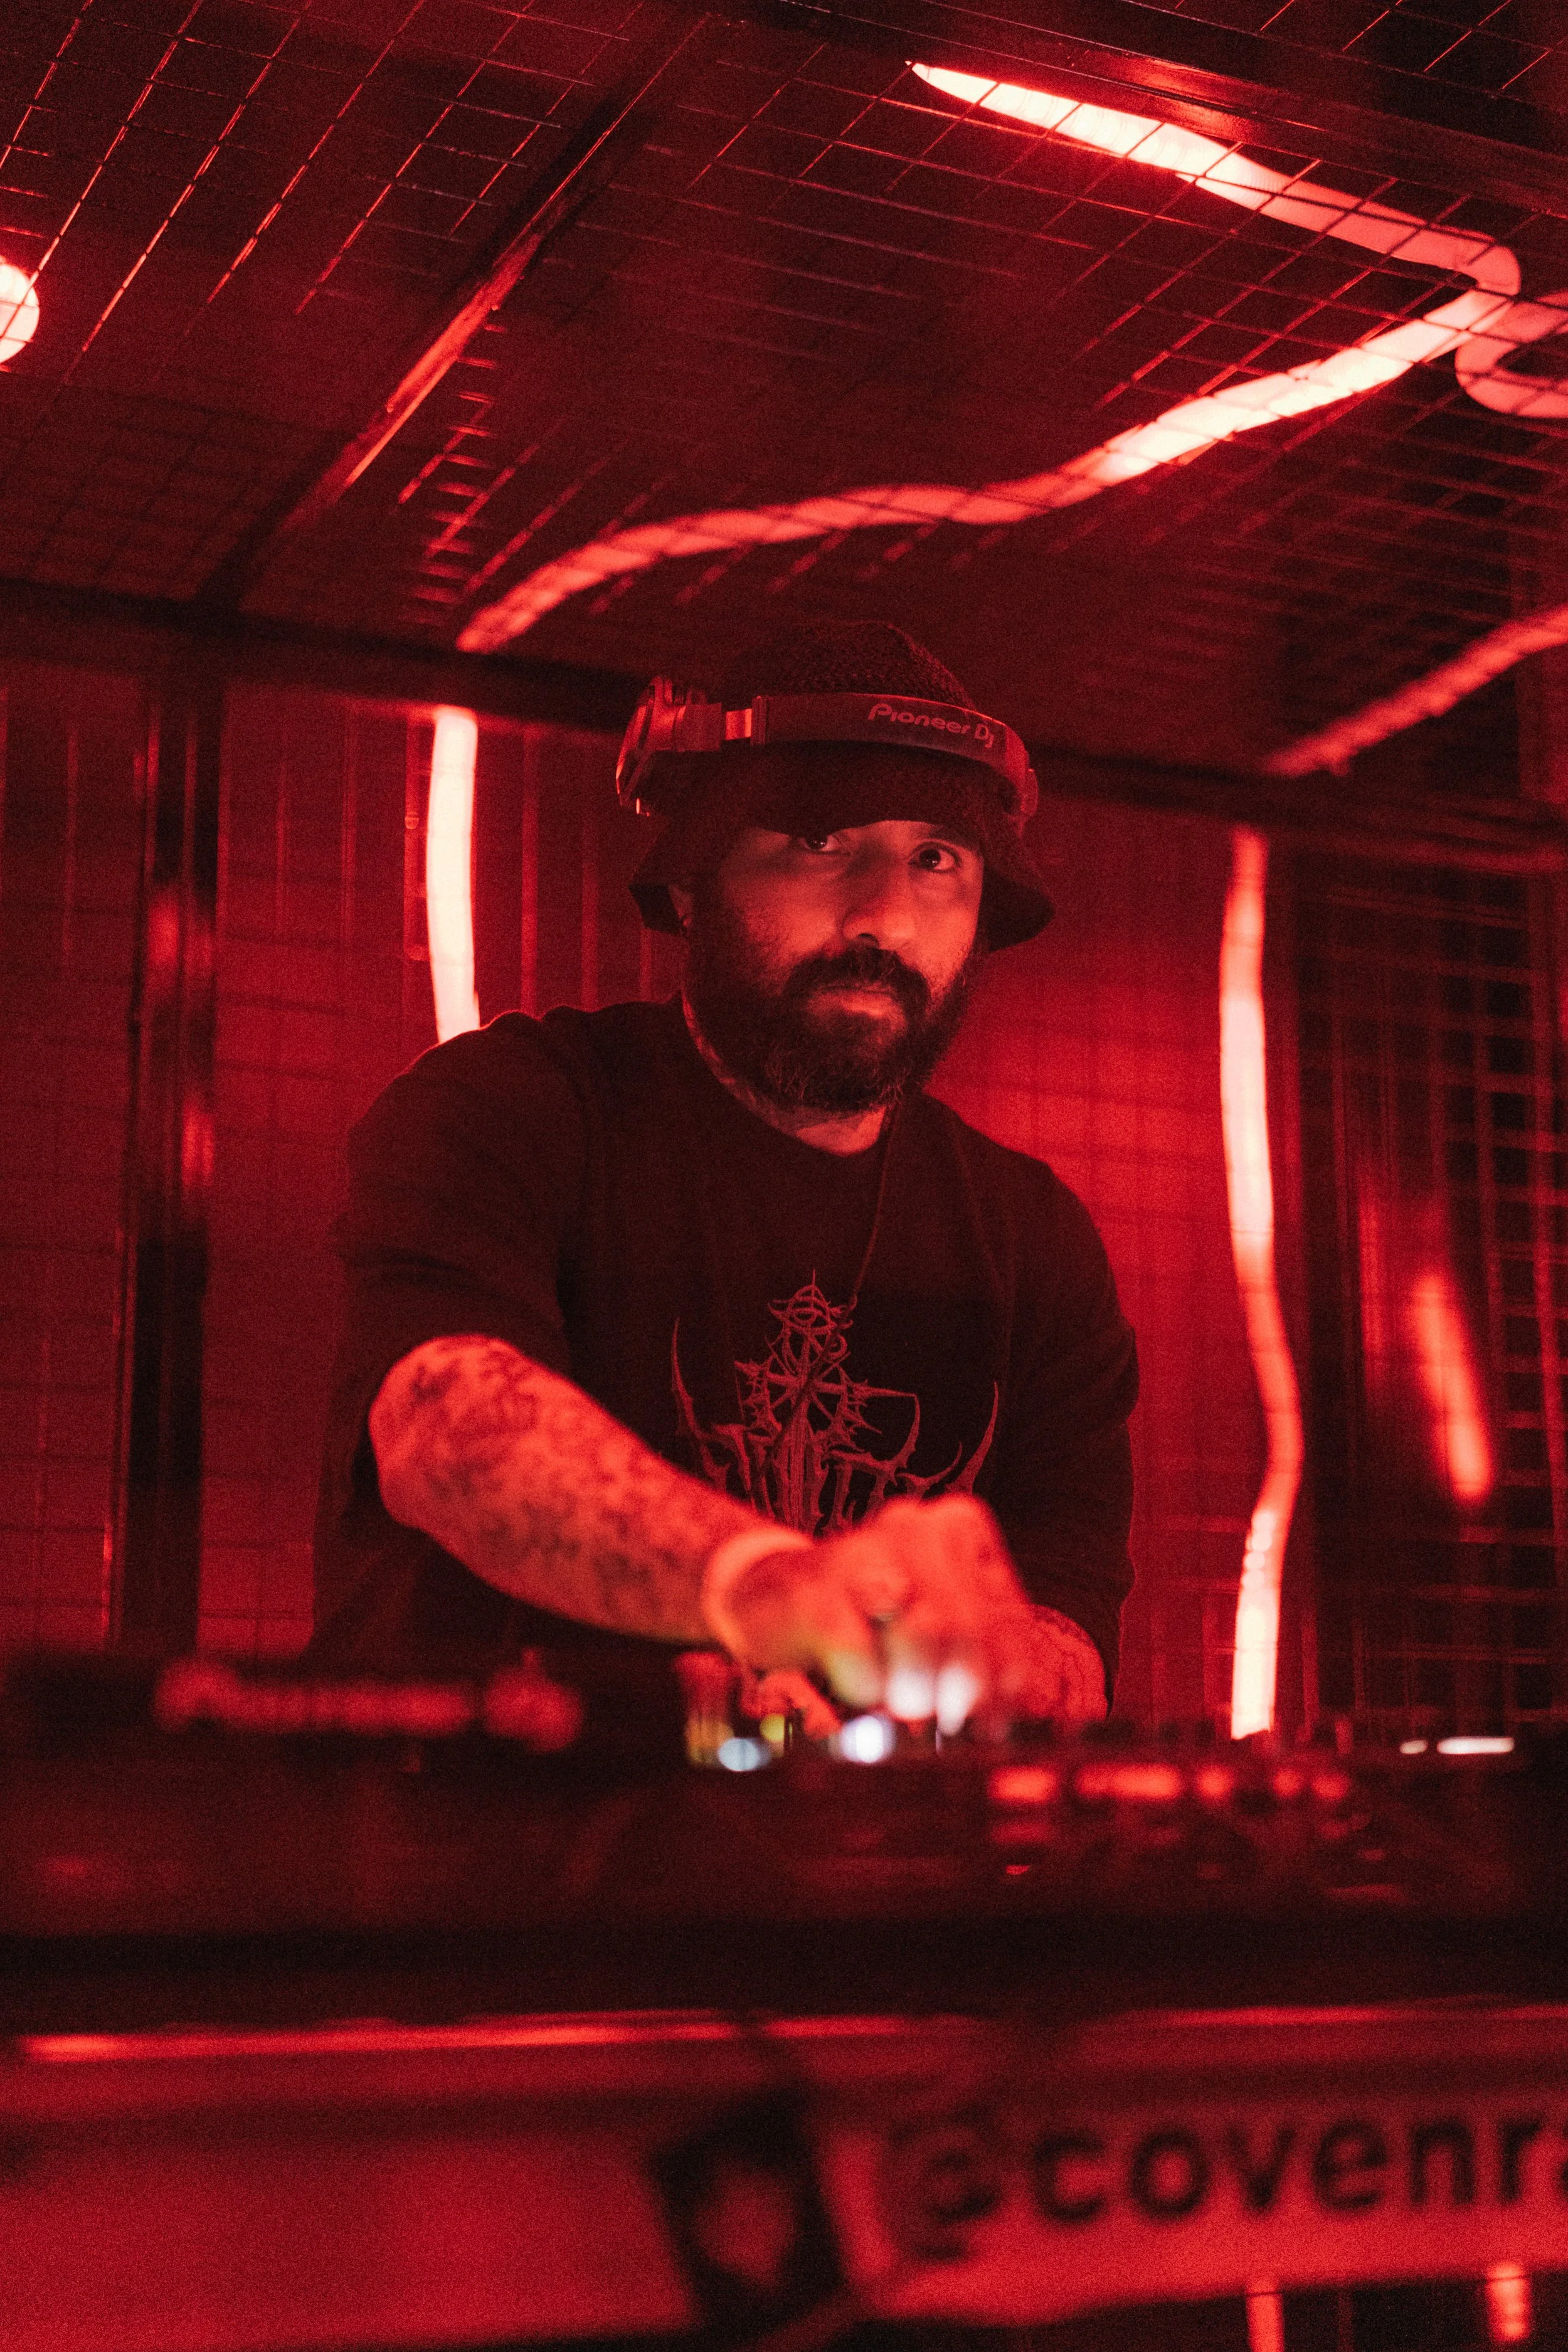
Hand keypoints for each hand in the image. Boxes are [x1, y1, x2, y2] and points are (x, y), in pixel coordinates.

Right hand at [721, 1495, 1105, 1730]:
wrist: (767, 1595)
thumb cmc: (867, 1619)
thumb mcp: (936, 1629)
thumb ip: (981, 1659)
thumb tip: (1010, 1715)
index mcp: (960, 1530)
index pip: (1009, 1619)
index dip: (1006, 1685)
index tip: (993, 1726)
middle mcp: (918, 1526)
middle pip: (969, 1629)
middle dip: (959, 1692)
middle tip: (941, 1721)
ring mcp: (865, 1550)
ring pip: (925, 1633)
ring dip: (913, 1688)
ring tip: (898, 1699)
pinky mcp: (816, 1588)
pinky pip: (861, 1654)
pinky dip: (864, 1685)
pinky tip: (857, 1682)